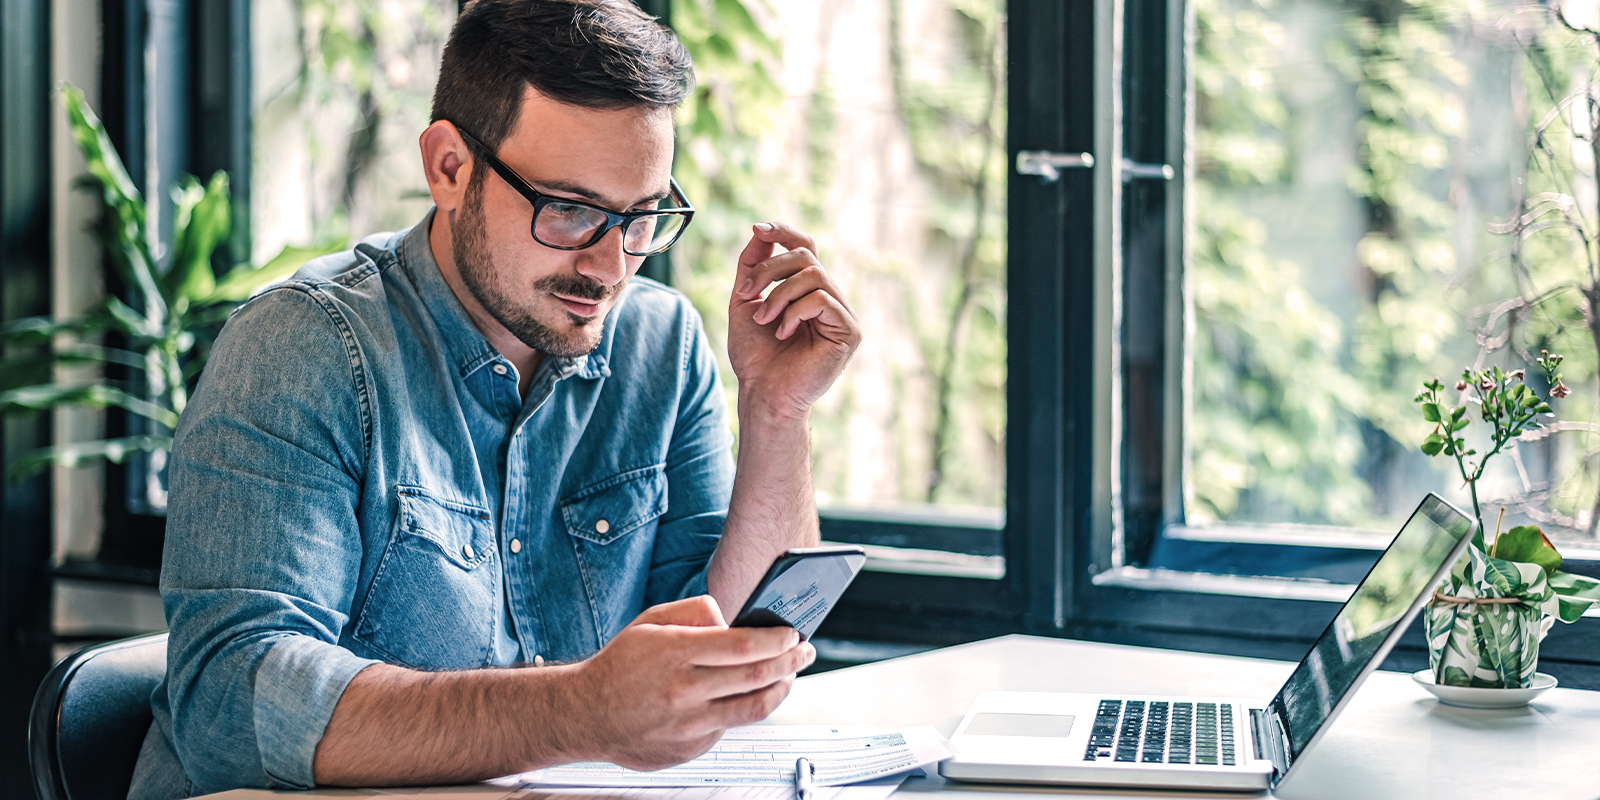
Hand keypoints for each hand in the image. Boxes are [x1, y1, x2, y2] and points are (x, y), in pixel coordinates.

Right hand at [561, 595, 814, 769]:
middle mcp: (684, 691)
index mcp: (674, 652)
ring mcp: (689, 725)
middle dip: (791, 661)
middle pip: (757, 676)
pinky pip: (730, 726)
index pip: (744, 645)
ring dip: (781, 689)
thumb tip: (733, 618)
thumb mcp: (650, 622)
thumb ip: (695, 611)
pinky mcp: (691, 749)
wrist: (587, 715)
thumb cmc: (621, 665)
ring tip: (789, 675)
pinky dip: (744, 708)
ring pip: (754, 708)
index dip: (777, 639)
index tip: (792, 633)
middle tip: (805, 651)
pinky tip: (747, 695)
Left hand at [728, 223, 861, 420]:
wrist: (763, 393)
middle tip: (745, 294)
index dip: (784, 232)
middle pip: (806, 256)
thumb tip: (761, 231)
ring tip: (764, 320)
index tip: (757, 228)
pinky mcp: (850, 331)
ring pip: (814, 275)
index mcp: (807, 290)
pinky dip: (795, 312)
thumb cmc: (755, 356)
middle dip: (769, 270)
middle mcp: (829, 297)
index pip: (805, 247)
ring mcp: (842, 314)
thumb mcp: (744, 302)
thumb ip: (752, 266)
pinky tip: (784, 333)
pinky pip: (822, 299)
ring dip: (779, 294)